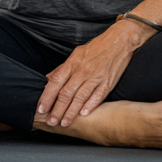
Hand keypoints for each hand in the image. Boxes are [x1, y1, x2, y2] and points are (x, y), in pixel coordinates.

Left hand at [37, 20, 153, 126]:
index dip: (47, 96)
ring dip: (71, 112)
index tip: (41, 108)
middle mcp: (83, 70)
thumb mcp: (77, 53)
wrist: (121, 39)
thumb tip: (48, 79)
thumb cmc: (98, 46)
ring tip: (65, 122)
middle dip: (57, 110)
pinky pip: (97, 96)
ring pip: (80, 97)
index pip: (56, 81)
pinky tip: (83, 114)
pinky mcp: (108, 81)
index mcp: (74, 62)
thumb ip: (63, 68)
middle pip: (66, 93)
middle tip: (51, 121)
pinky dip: (90, 106)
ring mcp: (96, 76)